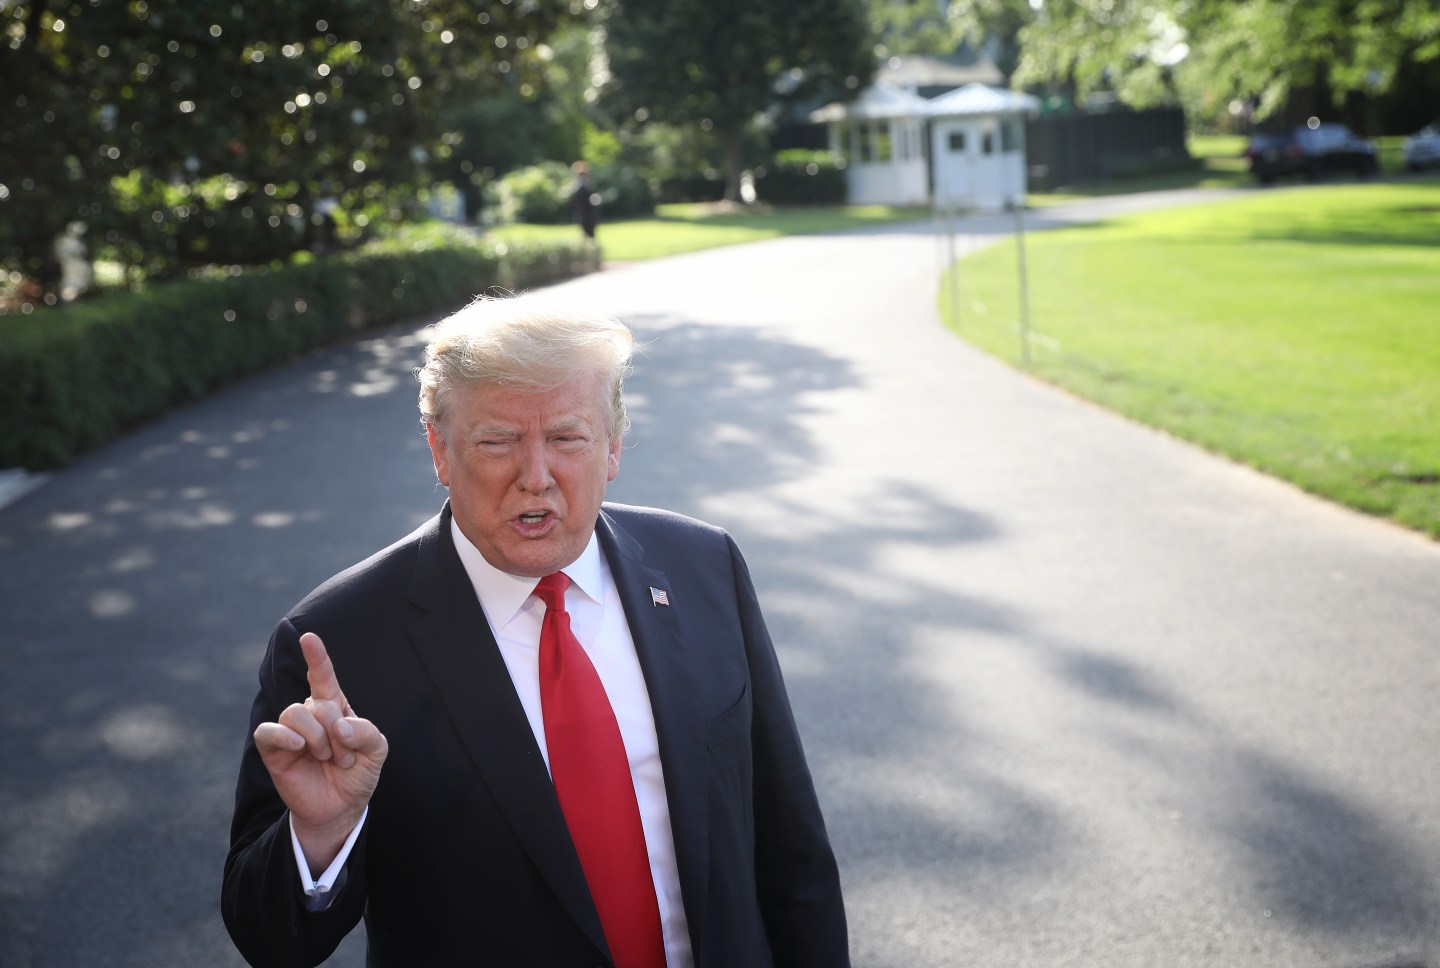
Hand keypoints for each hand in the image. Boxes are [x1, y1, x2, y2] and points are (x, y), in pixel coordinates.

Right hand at [253, 632, 387, 873]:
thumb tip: (339, 725)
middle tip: (345, 757)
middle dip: (337, 732)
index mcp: (335, 707)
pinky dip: (284, 736)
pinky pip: (268, 731)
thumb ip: (366, 732)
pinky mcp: (273, 750)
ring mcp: (290, 731)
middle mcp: (311, 714)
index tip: (309, 637)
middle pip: (317, 702)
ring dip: (317, 738)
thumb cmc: (359, 773)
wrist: (342, 808)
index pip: (323, 677)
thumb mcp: (377, 750)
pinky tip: (299, 747)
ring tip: (326, 758)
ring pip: (295, 712)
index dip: (317, 657)